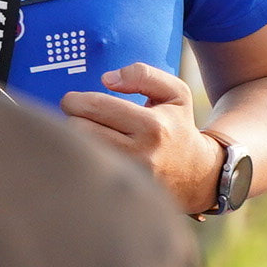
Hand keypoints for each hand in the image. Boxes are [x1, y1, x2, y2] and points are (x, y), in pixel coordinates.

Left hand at [62, 62, 221, 213]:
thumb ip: (143, 74)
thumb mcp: (174, 92)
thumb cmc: (178, 127)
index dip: (74, 100)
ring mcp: (128, 176)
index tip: (74, 100)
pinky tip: (89, 153)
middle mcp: (140, 154)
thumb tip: (107, 79)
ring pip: (77, 151)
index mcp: (152, 126)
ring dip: (73, 139)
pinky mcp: (118, 191)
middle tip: (77, 116)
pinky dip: (79, 158)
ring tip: (85, 133)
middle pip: (78, 129)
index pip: (95, 106)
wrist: (195, 174)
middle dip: (71, 118)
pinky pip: (83, 170)